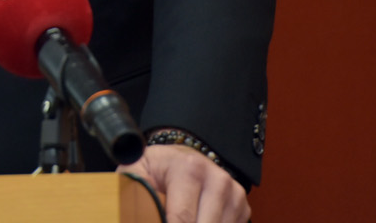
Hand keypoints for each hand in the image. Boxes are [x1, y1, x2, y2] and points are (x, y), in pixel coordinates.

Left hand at [118, 143, 247, 222]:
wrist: (178, 159)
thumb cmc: (154, 170)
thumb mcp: (135, 173)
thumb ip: (133, 190)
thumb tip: (133, 212)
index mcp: (189, 168)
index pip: (182, 219)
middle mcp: (217, 179)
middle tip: (164, 222)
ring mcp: (233, 193)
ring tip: (177, 218)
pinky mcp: (242, 207)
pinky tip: (197, 219)